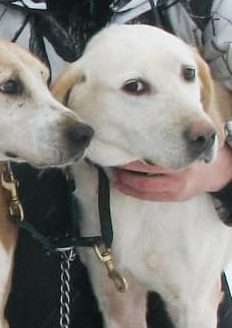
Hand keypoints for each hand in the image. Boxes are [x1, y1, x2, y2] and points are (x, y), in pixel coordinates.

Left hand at [112, 144, 231, 201]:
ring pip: (144, 188)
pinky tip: (122, 186)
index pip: (152, 159)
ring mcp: (177, 188)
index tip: (121, 151)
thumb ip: (170, 141)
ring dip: (126, 183)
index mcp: (182, 158)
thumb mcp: (187, 144)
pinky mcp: (174, 197)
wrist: (215, 172)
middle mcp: (179, 174)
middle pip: (145, 176)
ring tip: (115, 177)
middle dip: (126, 172)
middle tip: (113, 166)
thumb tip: (142, 130)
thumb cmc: (194, 155)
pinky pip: (148, 197)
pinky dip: (132, 192)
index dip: (133, 159)